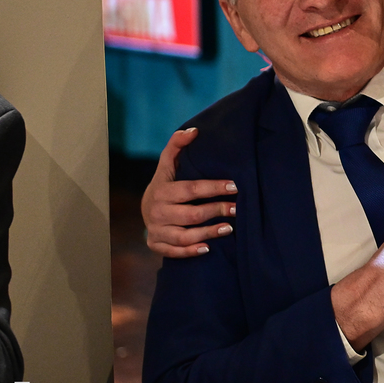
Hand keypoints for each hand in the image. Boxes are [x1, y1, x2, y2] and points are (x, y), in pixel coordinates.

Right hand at [141, 128, 236, 257]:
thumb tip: (194, 130)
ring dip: (208, 233)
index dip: (213, 187)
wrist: (146, 208)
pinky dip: (191, 251)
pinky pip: (174, 252)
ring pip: (184, 236)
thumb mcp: (168, 165)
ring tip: (230, 228)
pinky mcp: (156, 245)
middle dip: (216, 210)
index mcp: (162, 190)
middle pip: (191, 215)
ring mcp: (156, 230)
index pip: (191, 190)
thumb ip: (177, 146)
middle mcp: (156, 211)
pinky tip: (208, 247)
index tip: (234, 186)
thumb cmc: (166, 184)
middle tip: (237, 208)